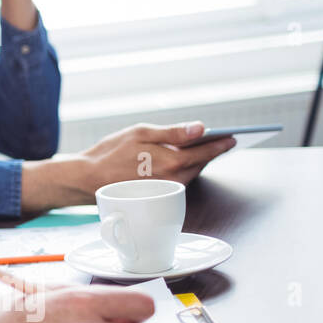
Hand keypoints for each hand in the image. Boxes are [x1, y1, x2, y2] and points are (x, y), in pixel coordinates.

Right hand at [76, 121, 235, 193]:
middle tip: (222, 140)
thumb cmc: (112, 152)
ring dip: (200, 160)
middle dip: (212, 151)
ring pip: (192, 172)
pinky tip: (184, 159)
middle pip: (201, 163)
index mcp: (173, 162)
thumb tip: (200, 128)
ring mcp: (169, 190)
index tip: (233, 137)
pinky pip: (181, 179)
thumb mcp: (141, 133)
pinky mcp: (161, 195)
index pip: (206, 152)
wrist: (89, 178)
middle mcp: (175, 180)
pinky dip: (186, 168)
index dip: (220, 143)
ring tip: (204, 147)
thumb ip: (173, 132)